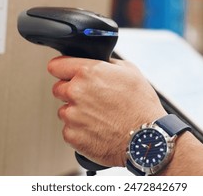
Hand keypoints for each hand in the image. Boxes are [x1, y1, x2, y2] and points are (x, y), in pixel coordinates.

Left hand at [48, 56, 166, 166]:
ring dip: (76, 113)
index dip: (63, 69)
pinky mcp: (72, 135)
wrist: (146, 139)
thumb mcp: (130, 71)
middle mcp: (75, 92)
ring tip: (99, 117)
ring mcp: (72, 115)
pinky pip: (69, 130)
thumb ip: (107, 64)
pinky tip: (98, 129)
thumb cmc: (141, 107)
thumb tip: (99, 62)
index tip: (66, 74)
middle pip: (58, 88)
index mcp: (88, 73)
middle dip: (71, 92)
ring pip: (64, 110)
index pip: (56, 65)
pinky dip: (80, 131)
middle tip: (91, 99)